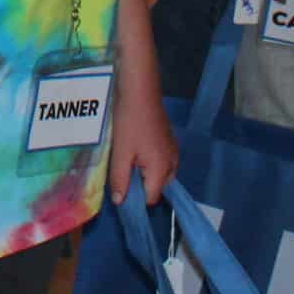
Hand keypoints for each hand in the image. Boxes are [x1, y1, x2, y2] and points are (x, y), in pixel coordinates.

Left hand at [110, 80, 180, 204]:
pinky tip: (135, 147)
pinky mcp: (169, 140)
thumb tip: (121, 202)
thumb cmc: (129, 122)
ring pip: (159, 173)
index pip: (151, 198)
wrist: (139, 90)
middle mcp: (173, 163)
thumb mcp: (120, 152)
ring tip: (127, 158)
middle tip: (123, 170)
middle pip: (157, 186)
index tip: (121, 186)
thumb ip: (120, 179)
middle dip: (141, 184)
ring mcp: (173, 150)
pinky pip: (161, 160)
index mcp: (162, 169)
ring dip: (144, 171)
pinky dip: (149, 160)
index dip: (135, 197)